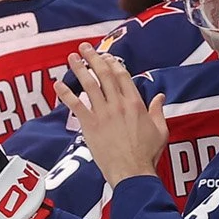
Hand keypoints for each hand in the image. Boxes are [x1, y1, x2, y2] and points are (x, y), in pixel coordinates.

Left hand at [52, 43, 166, 186]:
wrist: (132, 171)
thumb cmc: (147, 154)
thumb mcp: (160, 130)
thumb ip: (158, 110)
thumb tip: (159, 97)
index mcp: (135, 103)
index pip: (122, 76)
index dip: (112, 63)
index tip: (106, 56)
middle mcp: (118, 104)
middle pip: (104, 74)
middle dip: (94, 58)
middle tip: (84, 47)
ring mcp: (103, 114)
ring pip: (89, 85)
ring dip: (79, 69)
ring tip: (71, 57)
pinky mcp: (90, 125)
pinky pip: (76, 105)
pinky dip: (66, 94)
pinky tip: (58, 84)